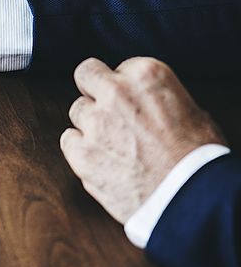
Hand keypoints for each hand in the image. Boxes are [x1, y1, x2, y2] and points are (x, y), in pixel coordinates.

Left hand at [60, 57, 224, 223]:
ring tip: (114, 144)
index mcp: (146, 75)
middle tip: (108, 110)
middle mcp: (115, 93)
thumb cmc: (199, 158)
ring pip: (77, 110)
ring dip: (90, 123)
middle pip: (86, 75)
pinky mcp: (81, 153)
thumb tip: (145, 102)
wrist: (190, 199)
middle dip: (95, 89)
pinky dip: (80, 149)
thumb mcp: (191, 111)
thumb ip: (157, 98)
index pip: (119, 68)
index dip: (126, 87)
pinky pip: (68, 140)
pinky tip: (101, 160)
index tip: (134, 103)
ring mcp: (95, 122)